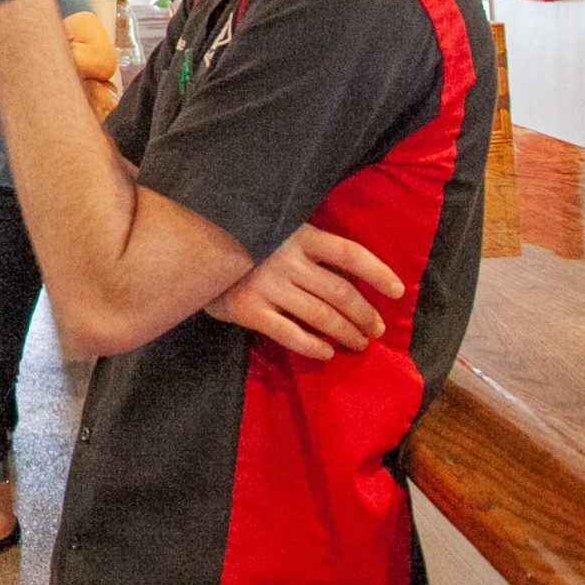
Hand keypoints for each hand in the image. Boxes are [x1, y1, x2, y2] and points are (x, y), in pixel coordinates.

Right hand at [203, 225, 403, 359]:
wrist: (186, 252)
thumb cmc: (240, 241)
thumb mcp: (276, 231)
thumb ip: (306, 247)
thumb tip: (350, 273)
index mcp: (298, 235)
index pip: (349, 253)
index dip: (377, 272)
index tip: (398, 291)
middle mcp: (286, 259)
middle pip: (340, 292)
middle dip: (364, 315)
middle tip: (376, 330)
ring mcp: (267, 285)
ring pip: (321, 316)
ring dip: (346, 333)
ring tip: (359, 344)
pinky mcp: (248, 309)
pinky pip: (290, 334)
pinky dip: (313, 346)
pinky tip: (326, 352)